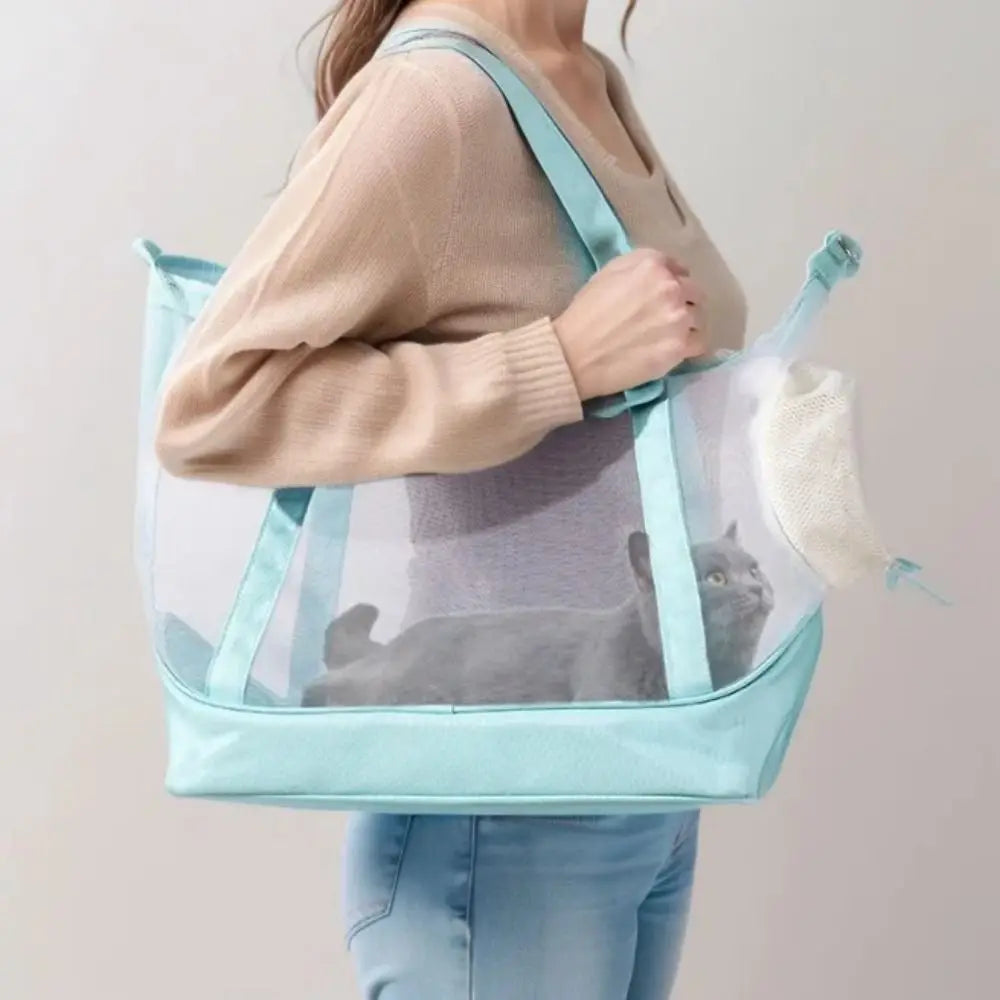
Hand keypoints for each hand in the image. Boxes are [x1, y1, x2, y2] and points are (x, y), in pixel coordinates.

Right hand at [552, 249, 705, 400]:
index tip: (662, 296)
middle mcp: (671, 288)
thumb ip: (639, 264)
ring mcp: (678, 319)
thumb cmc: (585, 314)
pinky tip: (676, 348)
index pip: (679, 268)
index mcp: (652, 266)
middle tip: (666, 317)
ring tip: (670, 335)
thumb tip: (664, 269)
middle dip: (684, 301)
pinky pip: (700, 342)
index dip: (672, 281)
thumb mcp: (606, 273)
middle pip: (694, 292)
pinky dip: (690, 345)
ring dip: (688, 324)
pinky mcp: (678, 348)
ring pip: (699, 317)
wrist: (575, 355)